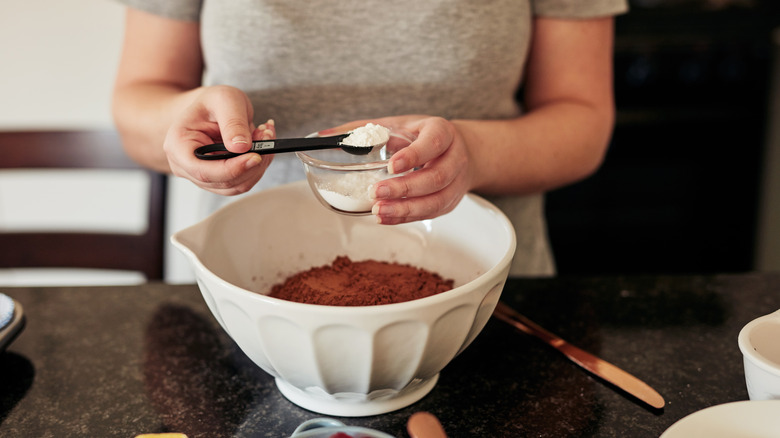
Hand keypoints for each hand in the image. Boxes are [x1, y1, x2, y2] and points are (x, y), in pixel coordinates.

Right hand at [163, 85, 274, 194]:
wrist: (211, 108)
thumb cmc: (212, 102)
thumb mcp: (224, 100)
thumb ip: (233, 122)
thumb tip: (241, 147)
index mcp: (178, 146)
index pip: (203, 171)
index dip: (232, 169)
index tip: (256, 156)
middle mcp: (186, 166)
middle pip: (223, 181)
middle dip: (251, 162)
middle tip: (266, 136)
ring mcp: (202, 176)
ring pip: (237, 185)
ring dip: (258, 164)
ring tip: (264, 136)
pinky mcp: (220, 179)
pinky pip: (243, 181)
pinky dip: (258, 165)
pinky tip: (261, 144)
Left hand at [326, 116, 474, 224]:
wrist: (457, 150)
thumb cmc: (420, 136)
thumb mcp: (397, 125)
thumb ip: (362, 129)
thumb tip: (322, 135)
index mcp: (442, 132)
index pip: (434, 143)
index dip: (414, 156)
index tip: (391, 166)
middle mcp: (454, 158)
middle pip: (436, 177)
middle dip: (405, 188)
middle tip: (377, 192)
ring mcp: (455, 183)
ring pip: (436, 201)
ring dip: (406, 209)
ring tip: (379, 211)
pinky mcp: (449, 202)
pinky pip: (430, 214)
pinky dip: (407, 217)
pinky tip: (386, 218)